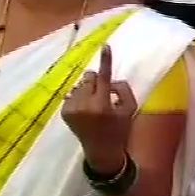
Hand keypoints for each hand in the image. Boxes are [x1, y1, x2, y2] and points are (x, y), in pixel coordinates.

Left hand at [62, 45, 137, 173]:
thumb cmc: (119, 128)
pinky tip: (85, 109)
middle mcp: (85, 106)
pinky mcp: (64, 112)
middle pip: (89, 77)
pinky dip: (80, 97)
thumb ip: (123, 89)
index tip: (105, 46)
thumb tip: (109, 80)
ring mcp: (72, 109)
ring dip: (88, 89)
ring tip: (94, 103)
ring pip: (80, 84)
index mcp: (103, 105)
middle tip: (102, 92)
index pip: (104, 77)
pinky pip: (72, 93)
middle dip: (96, 80)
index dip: (105, 60)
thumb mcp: (130, 109)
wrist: (101, 150)